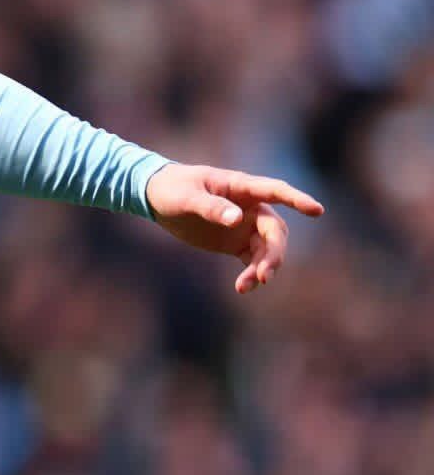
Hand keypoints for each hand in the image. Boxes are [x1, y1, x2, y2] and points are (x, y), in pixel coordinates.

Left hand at [145, 163, 324, 294]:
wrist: (156, 198)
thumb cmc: (171, 189)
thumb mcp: (186, 197)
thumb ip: (211, 207)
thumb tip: (237, 220)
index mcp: (241, 187)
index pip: (275, 191)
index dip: (297, 199)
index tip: (317, 210)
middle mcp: (250, 207)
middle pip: (275, 231)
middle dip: (274, 253)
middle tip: (264, 275)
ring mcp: (245, 226)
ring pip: (267, 249)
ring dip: (263, 267)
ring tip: (247, 286)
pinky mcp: (236, 243)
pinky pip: (253, 260)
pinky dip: (252, 274)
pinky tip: (243, 287)